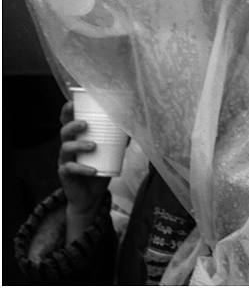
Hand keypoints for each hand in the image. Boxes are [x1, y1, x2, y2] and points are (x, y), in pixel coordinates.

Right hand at [58, 101, 111, 243]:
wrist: (91, 195)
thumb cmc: (100, 167)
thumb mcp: (111, 151)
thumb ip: (119, 138)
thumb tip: (136, 124)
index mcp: (77, 137)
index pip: (68, 121)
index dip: (67, 111)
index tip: (72, 102)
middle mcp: (68, 146)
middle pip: (64, 131)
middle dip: (72, 125)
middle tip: (85, 124)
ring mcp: (65, 160)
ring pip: (66, 148)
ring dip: (79, 145)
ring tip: (93, 145)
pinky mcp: (66, 175)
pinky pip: (70, 169)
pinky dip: (82, 169)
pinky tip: (92, 170)